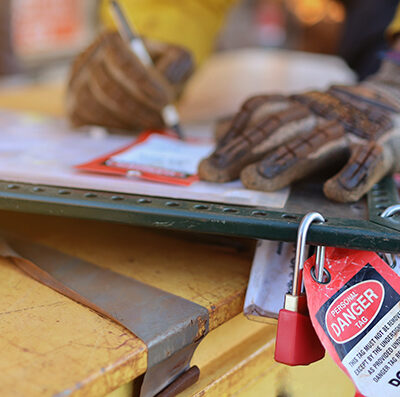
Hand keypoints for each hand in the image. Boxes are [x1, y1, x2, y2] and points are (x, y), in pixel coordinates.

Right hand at [66, 31, 193, 130]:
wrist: (140, 87)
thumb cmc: (161, 72)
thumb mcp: (177, 60)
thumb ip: (176, 65)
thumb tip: (165, 82)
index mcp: (112, 40)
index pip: (123, 62)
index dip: (144, 83)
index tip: (165, 100)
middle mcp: (88, 58)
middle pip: (110, 88)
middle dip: (140, 108)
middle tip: (162, 119)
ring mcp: (77, 84)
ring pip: (98, 106)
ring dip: (128, 120)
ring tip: (151, 123)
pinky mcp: (74, 106)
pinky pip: (87, 120)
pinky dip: (112, 127)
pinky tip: (133, 127)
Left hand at [199, 59, 399, 201]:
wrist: (395, 98)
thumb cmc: (334, 116)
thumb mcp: (297, 113)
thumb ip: (260, 122)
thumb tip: (220, 129)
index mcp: (297, 106)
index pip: (259, 114)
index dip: (232, 138)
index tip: (207, 165)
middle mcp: (319, 112)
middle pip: (278, 128)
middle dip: (244, 150)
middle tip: (215, 173)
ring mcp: (349, 127)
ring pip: (315, 142)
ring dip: (283, 162)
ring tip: (255, 181)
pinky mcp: (382, 143)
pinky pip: (368, 159)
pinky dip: (353, 175)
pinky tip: (334, 193)